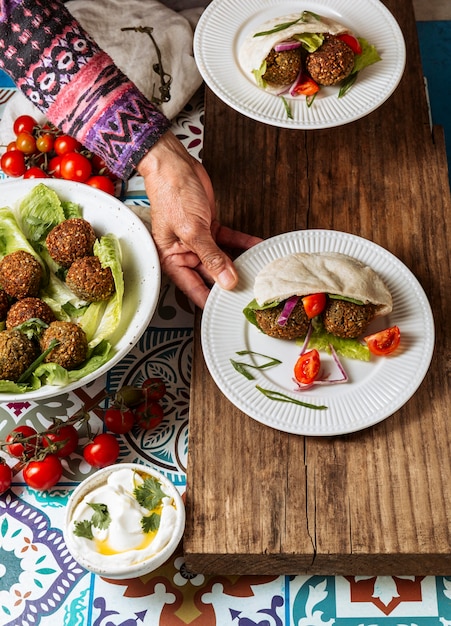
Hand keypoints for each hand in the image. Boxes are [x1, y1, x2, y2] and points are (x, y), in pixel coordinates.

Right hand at [137, 131, 260, 308]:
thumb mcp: (192, 230)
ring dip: (239, 263)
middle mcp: (185, 253)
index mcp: (172, 260)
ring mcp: (199, 241)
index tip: (228, 309)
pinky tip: (257, 247)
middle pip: (211, 275)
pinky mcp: (210, 228)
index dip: (211, 300)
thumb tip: (226, 280)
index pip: (193, 289)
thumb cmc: (171, 194)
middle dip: (230, 282)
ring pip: (223, 259)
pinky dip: (243, 243)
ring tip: (257, 271)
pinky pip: (229, 240)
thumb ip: (211, 257)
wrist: (175, 165)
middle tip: (250, 291)